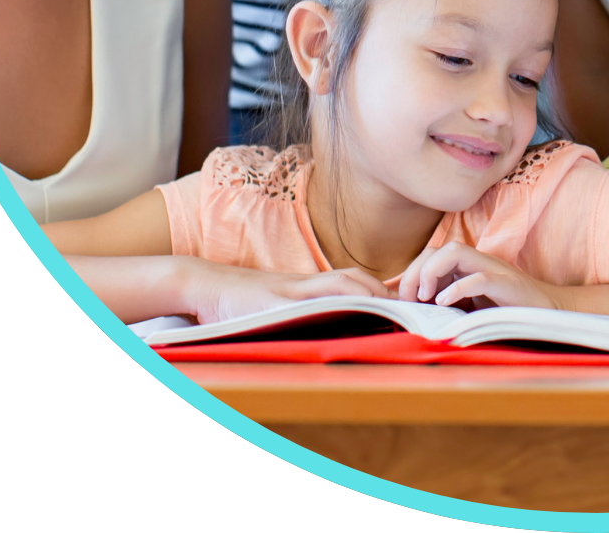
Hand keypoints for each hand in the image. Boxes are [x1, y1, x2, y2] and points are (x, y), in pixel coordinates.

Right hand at [190, 262, 387, 322]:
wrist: (204, 285)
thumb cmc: (238, 301)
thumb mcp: (274, 307)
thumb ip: (300, 313)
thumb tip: (329, 330)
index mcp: (306, 286)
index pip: (350, 282)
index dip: (376, 290)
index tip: (400, 303)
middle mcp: (302, 284)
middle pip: (350, 278)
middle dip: (378, 290)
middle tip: (404, 306)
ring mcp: (288, 289)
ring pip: (335, 284)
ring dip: (363, 292)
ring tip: (386, 307)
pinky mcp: (270, 299)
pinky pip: (304, 299)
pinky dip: (326, 303)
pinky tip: (343, 311)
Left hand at [389, 243, 557, 312]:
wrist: (547, 312)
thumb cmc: (505, 313)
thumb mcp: (469, 309)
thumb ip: (447, 306)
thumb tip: (413, 315)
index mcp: (467, 268)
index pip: (431, 255)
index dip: (412, 274)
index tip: (405, 303)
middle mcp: (478, 263)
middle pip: (439, 250)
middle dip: (417, 273)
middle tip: (411, 302)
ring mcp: (493, 270)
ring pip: (455, 252)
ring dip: (432, 273)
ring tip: (427, 299)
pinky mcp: (506, 285)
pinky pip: (479, 278)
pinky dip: (458, 288)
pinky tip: (444, 303)